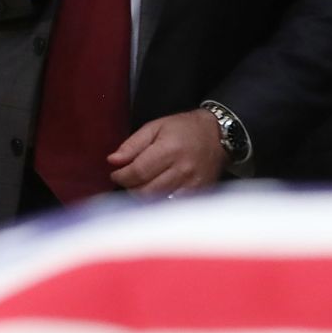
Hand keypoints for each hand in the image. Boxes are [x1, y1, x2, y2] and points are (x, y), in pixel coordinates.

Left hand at [107, 109, 223, 196]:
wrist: (218, 135)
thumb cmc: (184, 128)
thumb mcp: (155, 127)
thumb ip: (132, 145)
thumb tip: (113, 161)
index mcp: (169, 149)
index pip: (138, 172)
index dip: (121, 176)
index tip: (115, 174)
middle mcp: (182, 169)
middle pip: (146, 191)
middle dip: (130, 187)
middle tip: (127, 179)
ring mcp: (192, 184)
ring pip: (157, 202)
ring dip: (143, 196)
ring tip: (141, 184)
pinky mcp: (198, 194)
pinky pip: (172, 205)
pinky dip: (159, 202)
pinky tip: (156, 192)